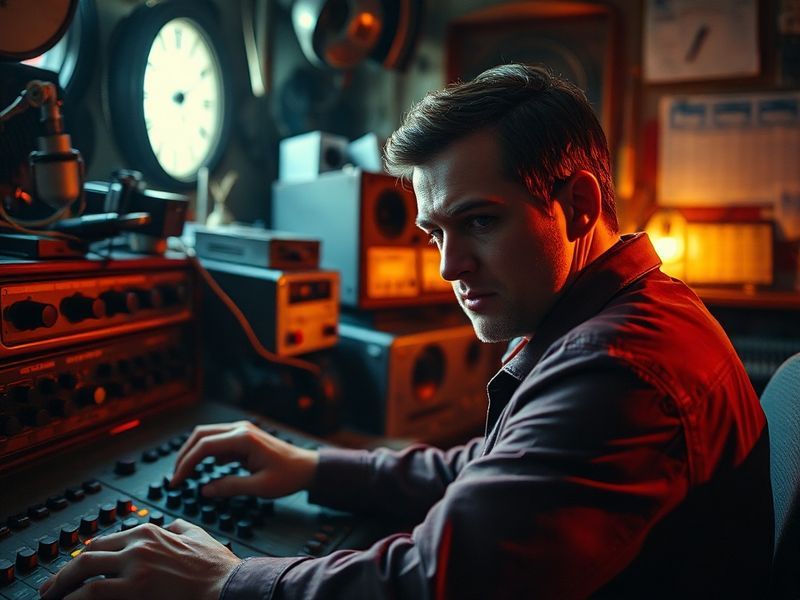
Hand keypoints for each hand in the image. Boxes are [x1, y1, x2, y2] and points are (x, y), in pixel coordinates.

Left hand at [38, 519, 238, 599]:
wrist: (228, 586)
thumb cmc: (216, 566)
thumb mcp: (197, 534)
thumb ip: (178, 527)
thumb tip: (169, 525)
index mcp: (151, 530)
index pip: (107, 540)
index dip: (88, 555)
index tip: (77, 568)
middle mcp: (138, 543)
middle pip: (89, 554)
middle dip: (65, 573)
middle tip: (52, 587)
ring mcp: (135, 565)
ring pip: (83, 570)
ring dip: (62, 586)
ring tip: (51, 598)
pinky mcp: (134, 588)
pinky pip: (92, 592)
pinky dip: (74, 598)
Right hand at [171, 420, 318, 498]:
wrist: (307, 467)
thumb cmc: (288, 476)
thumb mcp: (260, 487)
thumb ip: (230, 487)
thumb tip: (204, 490)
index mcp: (243, 439)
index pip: (204, 446)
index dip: (186, 464)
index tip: (176, 482)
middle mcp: (240, 429)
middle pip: (200, 435)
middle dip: (184, 455)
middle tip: (176, 478)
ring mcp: (241, 431)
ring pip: (207, 436)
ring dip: (193, 453)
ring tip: (184, 475)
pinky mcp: (243, 438)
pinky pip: (217, 442)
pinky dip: (205, 454)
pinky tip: (203, 471)